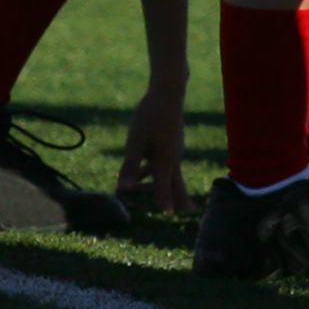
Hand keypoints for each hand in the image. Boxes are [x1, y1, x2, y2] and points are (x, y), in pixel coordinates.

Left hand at [117, 82, 188, 215]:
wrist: (168, 92)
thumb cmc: (150, 115)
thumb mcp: (135, 142)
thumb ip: (129, 166)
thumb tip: (122, 188)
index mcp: (165, 161)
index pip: (165, 188)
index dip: (165, 203)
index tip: (170, 216)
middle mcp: (173, 159)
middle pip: (177, 184)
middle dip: (176, 199)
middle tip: (185, 212)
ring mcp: (174, 150)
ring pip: (170, 174)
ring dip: (160, 186)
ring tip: (146, 196)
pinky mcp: (171, 143)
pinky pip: (165, 164)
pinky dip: (154, 173)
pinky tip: (141, 172)